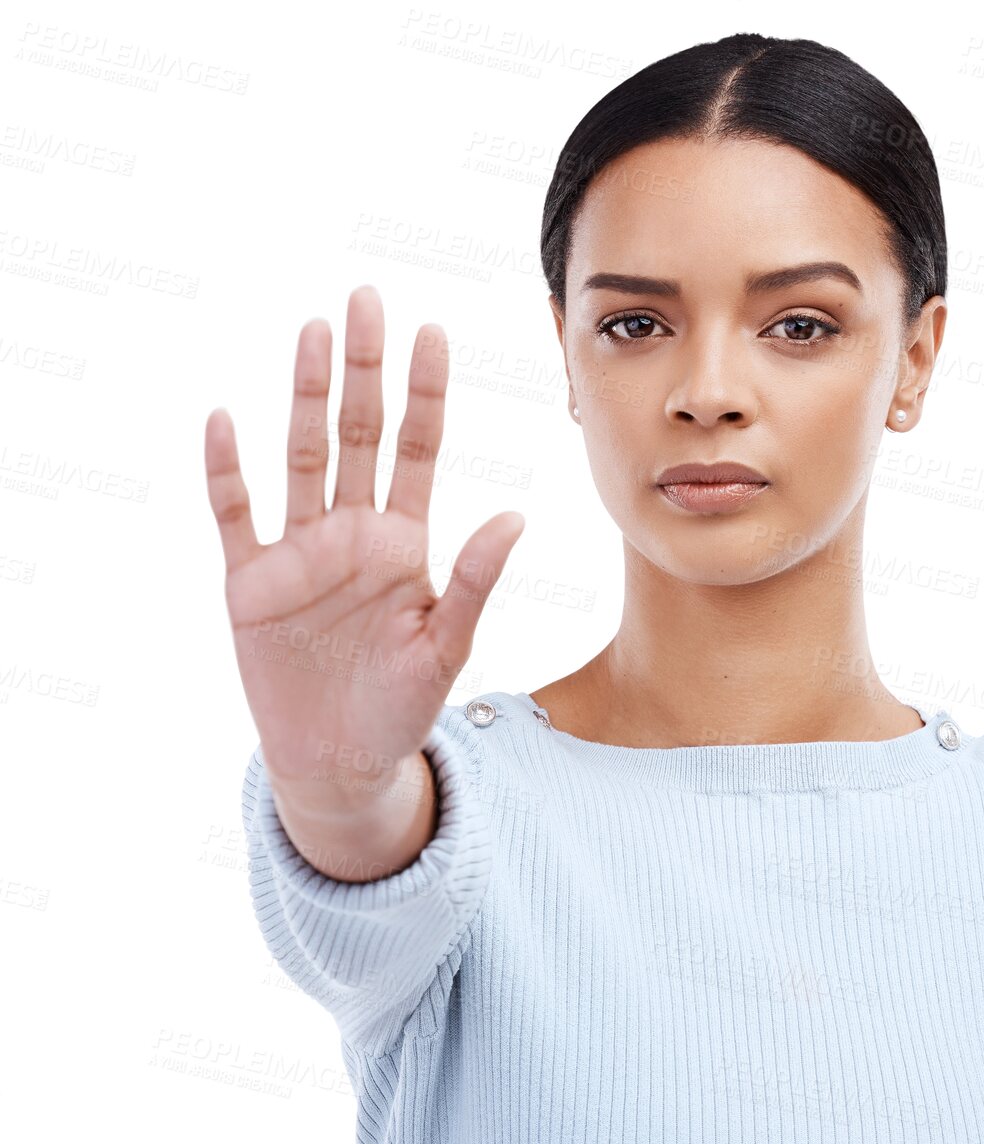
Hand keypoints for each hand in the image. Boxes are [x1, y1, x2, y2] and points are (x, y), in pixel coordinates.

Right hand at [206, 285, 523, 801]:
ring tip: (313, 333)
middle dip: (362, 370)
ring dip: (304, 398)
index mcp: (404, 543)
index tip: (431, 333)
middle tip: (366, 300)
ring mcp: (299, 552)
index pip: (417, 450)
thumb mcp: (445, 646)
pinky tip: (226, 420)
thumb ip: (472, 580)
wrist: (339, 760)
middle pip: (357, 435)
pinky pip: (235, 515)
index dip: (423, 393)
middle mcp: (352, 533)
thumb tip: (514, 515)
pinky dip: (227, 472)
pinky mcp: (250, 582)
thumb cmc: (400, 706)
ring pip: (301, 457)